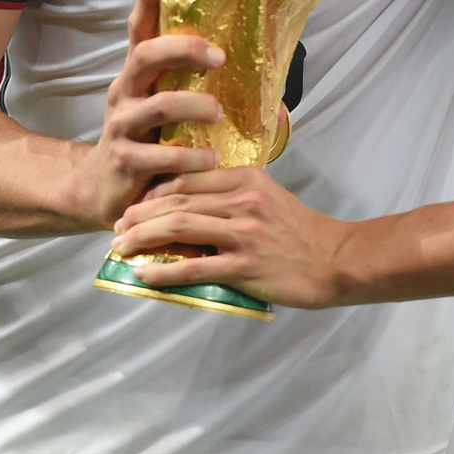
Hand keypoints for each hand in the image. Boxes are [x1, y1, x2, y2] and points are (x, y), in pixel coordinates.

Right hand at [73, 0, 225, 228]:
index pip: (140, 30)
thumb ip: (211, 102)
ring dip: (193, 106)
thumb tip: (278, 106)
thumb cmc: (149, 143)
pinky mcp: (125, 160)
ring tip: (219, 114)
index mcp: (138, 75)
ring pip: (157, 105)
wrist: (102, 189)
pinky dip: (189, 158)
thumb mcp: (172, 117)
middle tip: (219, 57)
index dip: (147, 0)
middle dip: (183, 49)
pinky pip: (158, 156)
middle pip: (146, 55)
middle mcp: (126, 91)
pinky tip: (212, 161)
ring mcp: (122, 125)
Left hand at [111, 166, 346, 308]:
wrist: (337, 260)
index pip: (187, 177)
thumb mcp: (267, 196)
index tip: (134, 203)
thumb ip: (231, 195)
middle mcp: (241, 199)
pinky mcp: (245, 266)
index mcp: (245, 177)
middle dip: (139, 214)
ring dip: (142, 238)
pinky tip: (144, 276)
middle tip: (117, 227)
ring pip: (178, 228)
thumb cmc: (300, 231)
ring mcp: (243, 233)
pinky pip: (194, 268)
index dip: (153, 191)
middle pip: (176, 200)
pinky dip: (163, 272)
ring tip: (120, 248)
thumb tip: (188, 206)